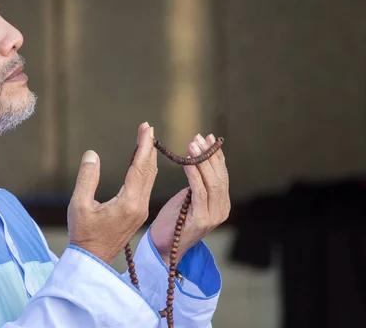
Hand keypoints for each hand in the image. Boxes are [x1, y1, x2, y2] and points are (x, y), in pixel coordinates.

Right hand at [67, 122, 157, 264]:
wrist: (92, 260)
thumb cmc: (83, 234)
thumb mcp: (79, 205)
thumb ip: (87, 178)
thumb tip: (92, 154)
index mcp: (128, 202)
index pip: (139, 168)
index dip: (144, 146)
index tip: (147, 128)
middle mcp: (140, 206)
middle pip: (148, 171)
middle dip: (149, 148)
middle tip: (147, 128)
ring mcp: (141, 211)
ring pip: (149, 179)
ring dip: (148, 158)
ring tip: (146, 140)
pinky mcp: (138, 214)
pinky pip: (145, 186)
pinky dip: (145, 170)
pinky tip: (141, 162)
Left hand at [150, 134, 229, 263]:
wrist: (163, 247)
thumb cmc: (173, 221)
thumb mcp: (188, 198)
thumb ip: (198, 183)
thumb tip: (198, 157)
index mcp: (222, 203)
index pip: (222, 174)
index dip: (216, 155)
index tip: (208, 137)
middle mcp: (222, 209)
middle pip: (220, 176)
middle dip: (209, 154)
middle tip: (198, 138)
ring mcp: (213, 216)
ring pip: (211, 182)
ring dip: (201, 160)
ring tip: (192, 144)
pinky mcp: (201, 220)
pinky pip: (199, 191)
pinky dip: (194, 174)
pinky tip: (187, 161)